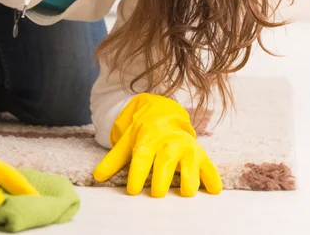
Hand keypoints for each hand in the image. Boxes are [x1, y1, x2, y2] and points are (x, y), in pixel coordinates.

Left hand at [92, 93, 221, 196]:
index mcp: (148, 139)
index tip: (133, 190)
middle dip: (162, 179)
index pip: (142, 156)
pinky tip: (213, 191)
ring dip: (189, 179)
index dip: (137, 174)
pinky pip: (209, 166)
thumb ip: (113, 161)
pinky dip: (212, 178)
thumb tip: (96, 176)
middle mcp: (168, 142)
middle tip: (157, 194)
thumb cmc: (143, 133)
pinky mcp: (200, 154)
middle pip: (165, 161)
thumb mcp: (126, 142)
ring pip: (189, 163)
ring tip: (185, 193)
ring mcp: (186, 147)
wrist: (163, 113)